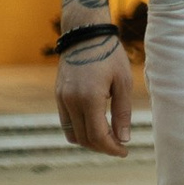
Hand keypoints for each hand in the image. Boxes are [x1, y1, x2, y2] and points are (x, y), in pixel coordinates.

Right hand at [55, 39, 134, 158]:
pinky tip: (93, 127)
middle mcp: (71, 102)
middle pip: (85, 139)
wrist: (86, 34)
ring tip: (107, 138)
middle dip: (103, 147)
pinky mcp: (59, 95)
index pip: (98, 136)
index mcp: (89, 98)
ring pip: (73, 134)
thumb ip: (122, 112)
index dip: (112, 148)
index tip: (124, 151)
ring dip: (89, 141)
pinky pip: (66, 123)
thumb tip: (123, 139)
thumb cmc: (109, 55)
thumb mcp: (122, 81)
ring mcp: (62, 99)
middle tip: (119, 146)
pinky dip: (78, 130)